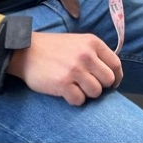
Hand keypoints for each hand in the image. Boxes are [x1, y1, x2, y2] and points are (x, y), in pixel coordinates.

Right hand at [6, 31, 122, 105]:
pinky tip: (66, 92)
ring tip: (75, 86)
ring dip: (87, 93)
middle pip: (108, 80)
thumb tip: (111, 73)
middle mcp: (86, 55)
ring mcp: (75, 69)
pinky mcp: (63, 83)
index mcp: (92, 43)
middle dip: (100, 86)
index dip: (116, 77)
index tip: (112, 83)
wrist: (26, 50)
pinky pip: (79, 100)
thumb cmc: (53, 48)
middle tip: (88, 85)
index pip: (115, 64)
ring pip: (95, 92)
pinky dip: (74, 99)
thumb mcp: (78, 42)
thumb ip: (94, 53)